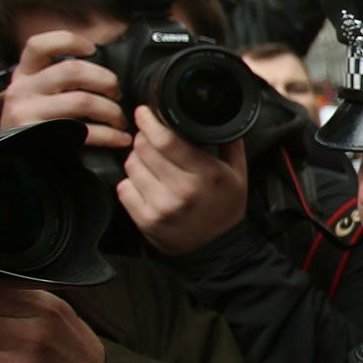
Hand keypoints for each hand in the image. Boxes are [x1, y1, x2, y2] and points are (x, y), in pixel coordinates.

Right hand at [0, 30, 130, 149]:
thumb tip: (96, 64)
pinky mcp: (39, 137)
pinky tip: (119, 139)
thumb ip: (55, 80)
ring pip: (83, 101)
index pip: (39, 45)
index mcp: (23, 74)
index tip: (92, 48)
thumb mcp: (34, 96)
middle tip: (118, 94)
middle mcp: (21, 89)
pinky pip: (84, 131)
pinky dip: (110, 135)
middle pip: (73, 70)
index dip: (68, 41)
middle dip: (106, 80)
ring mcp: (27, 113)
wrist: (10, 165)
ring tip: (120, 121)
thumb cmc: (34, 125)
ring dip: (112, 111)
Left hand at [117, 105, 248, 254]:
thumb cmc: (226, 207)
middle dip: (144, 139)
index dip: (149, 122)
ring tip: (151, 165)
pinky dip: (131, 182)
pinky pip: (123, 188)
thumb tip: (218, 114)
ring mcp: (162, 207)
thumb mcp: (238, 173)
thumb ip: (229, 142)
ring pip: (131, 166)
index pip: (166, 140)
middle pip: (143, 148)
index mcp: (206, 174)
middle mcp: (182, 190)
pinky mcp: (146, 220)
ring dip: (137, 160)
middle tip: (152, 141)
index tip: (144, 113)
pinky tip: (146, 185)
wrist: (218, 249)